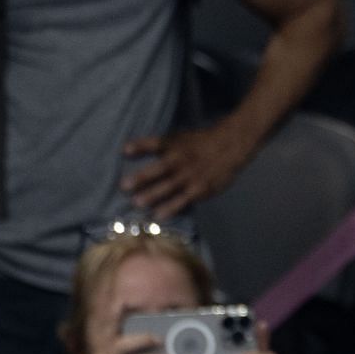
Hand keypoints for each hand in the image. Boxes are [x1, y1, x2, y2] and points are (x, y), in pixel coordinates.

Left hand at [120, 121, 255, 216]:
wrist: (230, 147)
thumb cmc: (198, 144)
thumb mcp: (177, 138)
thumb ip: (152, 145)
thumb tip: (124, 150)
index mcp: (175, 145)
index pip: (156, 144)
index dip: (140, 146)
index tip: (125, 150)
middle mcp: (182, 160)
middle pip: (160, 168)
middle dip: (143, 177)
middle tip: (125, 186)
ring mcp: (192, 175)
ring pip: (171, 186)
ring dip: (154, 195)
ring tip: (138, 203)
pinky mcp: (201, 189)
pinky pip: (185, 200)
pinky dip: (172, 208)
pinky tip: (159, 215)